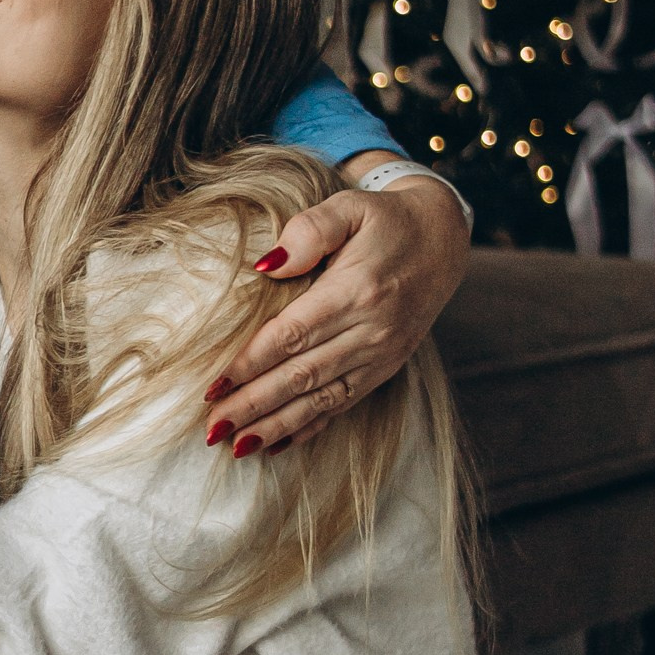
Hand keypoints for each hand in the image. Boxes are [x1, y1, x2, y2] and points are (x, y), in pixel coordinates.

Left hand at [204, 171, 469, 450]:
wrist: (442, 240)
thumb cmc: (385, 221)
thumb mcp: (349, 208)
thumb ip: (308, 231)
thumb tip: (266, 265)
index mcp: (356, 291)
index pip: (292, 335)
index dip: (250, 364)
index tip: (213, 387)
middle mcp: (372, 330)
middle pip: (301, 375)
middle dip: (254, 406)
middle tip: (212, 429)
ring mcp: (381, 354)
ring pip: (321, 398)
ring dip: (277, 425)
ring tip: (237, 446)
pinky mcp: (386, 367)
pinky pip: (344, 403)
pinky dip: (310, 426)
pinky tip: (278, 444)